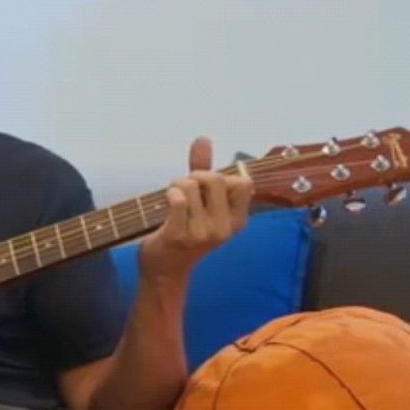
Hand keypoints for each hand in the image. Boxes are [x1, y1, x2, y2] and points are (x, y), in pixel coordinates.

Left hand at [137, 137, 254, 283]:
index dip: (222, 177)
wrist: (165, 270)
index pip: (244, 183)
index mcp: (237, 221)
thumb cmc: (184, 233)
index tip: (206, 187)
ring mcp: (202, 233)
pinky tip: (166, 202)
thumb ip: (203, 169)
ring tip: (173, 197)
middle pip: (217, 179)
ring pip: (192, 185)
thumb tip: (203, 138)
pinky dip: (169, 194)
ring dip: (177, 185)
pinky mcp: (180, 235)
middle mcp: (224, 228)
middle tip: (184, 188)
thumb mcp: (200, 203)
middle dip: (196, 176)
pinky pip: (177, 199)